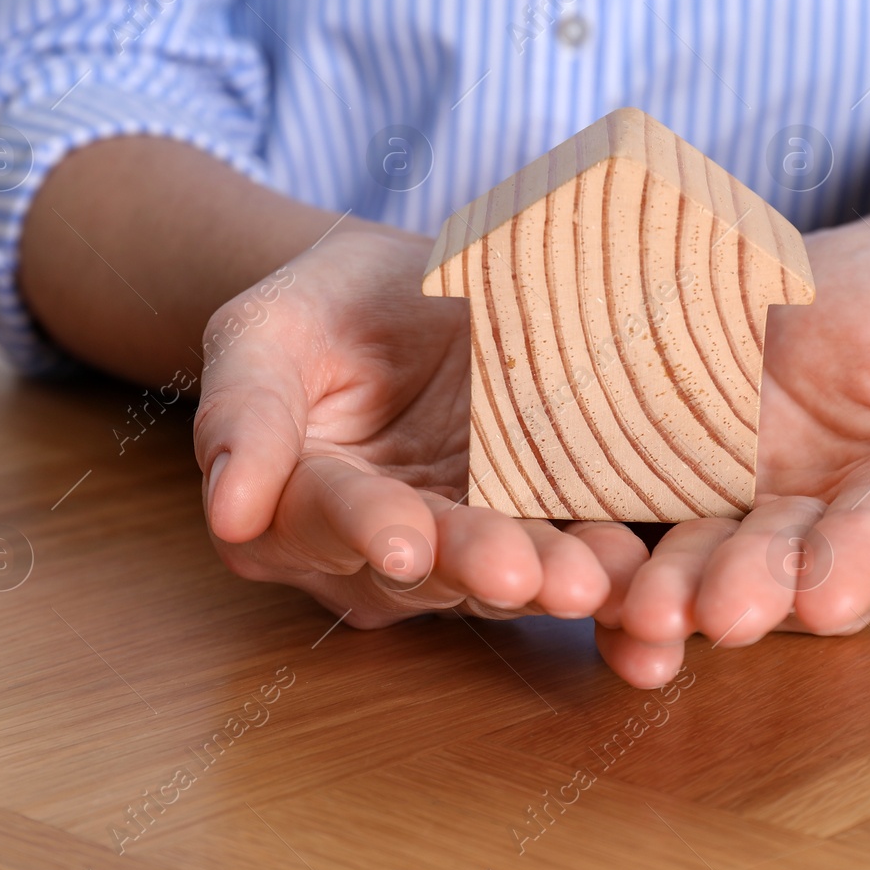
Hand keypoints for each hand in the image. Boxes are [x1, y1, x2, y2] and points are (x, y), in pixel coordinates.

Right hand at [194, 221, 646, 626]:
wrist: (411, 289)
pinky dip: (607, 566)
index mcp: (298, 504)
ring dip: (551, 580)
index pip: (328, 520)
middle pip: (428, 566)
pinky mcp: (538, 527)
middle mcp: (379, 550)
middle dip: (476, 569)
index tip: (404, 545)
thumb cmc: (326, 303)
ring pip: (504, 574)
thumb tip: (227, 512)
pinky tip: (642, 566)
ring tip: (596, 579)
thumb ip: (244, 410)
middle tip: (524, 575)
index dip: (366, 530)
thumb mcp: (267, 327)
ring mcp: (465, 544)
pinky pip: (570, 550)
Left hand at [595, 222, 869, 686]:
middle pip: (795, 576)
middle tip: (724, 611)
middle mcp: (828, 546)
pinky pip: (648, 554)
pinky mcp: (672, 514)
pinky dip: (623, 590)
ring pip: (715, 578)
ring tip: (648, 612)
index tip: (827, 592)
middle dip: (759, 592)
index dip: (859, 561)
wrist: (815, 285)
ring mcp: (744, 536)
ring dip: (681, 601)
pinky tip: (603, 607)